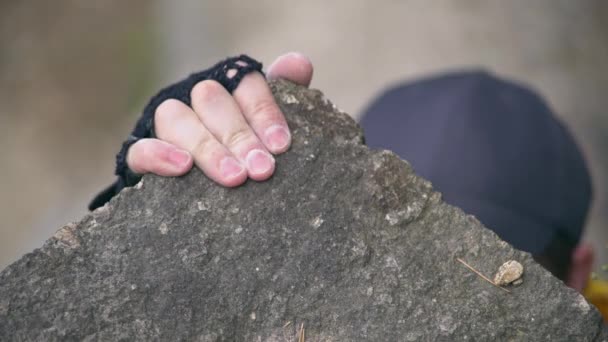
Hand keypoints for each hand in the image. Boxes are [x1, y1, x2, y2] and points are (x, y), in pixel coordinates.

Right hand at [125, 52, 312, 186]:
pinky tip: (182, 168)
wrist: (201, 185)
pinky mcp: (140, 153)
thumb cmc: (247, 149)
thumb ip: (286, 93)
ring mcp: (166, 124)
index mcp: (230, 87)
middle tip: (262, 169)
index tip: (280, 145)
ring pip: (175, 119)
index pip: (245, 83)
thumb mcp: (268, 124)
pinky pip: (140, 148)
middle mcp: (195, 98)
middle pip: (211, 100)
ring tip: (234, 177)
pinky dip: (160, 154)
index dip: (263, 112)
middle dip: (239, 136)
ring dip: (207, 147)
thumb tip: (298, 64)